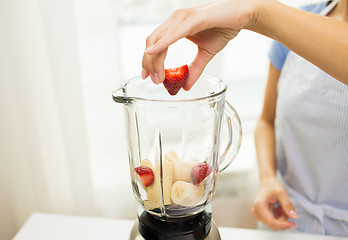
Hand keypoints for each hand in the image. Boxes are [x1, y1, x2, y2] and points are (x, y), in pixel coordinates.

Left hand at [142, 0, 257, 88]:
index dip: (148, 60)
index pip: (154, 43)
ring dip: (155, 60)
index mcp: (175, 25)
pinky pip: (174, 34)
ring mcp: (183, 17)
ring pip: (159, 39)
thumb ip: (194, 69)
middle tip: (152, 80)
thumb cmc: (224, 28)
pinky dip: (162, 44)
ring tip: (157, 77)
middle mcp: (175, 19)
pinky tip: (153, 53)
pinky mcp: (193, 18)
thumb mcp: (206, 54)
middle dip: (148, 63)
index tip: (147, 76)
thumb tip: (186, 86)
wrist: (243, 15)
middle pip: (152, 41)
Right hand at [252, 177, 297, 229]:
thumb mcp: (281, 193)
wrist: (266, 182)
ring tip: (282, 206)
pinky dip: (279, 217)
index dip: (283, 225)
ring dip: (282, 218)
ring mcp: (258, 215)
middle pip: (273, 225)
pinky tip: (279, 209)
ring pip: (274, 224)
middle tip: (287, 209)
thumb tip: (294, 217)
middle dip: (283, 219)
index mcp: (259, 206)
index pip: (271, 222)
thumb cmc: (272, 186)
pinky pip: (273, 222)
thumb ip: (288, 205)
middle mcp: (256, 212)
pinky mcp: (261, 216)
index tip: (294, 224)